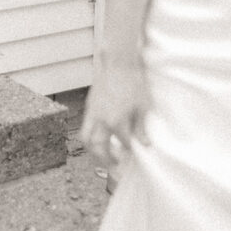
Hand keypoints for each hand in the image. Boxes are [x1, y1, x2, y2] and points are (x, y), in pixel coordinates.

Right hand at [81, 53, 150, 168]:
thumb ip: (141, 127)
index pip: (122, 144)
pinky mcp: (90, 105)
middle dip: (105, 160)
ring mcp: (93, 112)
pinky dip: (91, 137)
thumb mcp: (143, 105)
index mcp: (116, 120)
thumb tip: (145, 144)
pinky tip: (102, 138)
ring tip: (104, 158)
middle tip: (115, 168)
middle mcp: (101, 119)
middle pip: (98, 147)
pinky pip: (86, 127)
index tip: (135, 156)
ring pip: (86, 138)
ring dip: (93, 152)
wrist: (118, 61)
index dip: (129, 152)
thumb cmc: (133, 81)